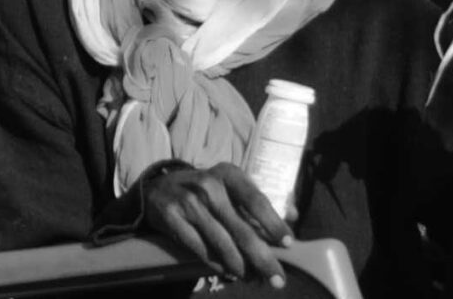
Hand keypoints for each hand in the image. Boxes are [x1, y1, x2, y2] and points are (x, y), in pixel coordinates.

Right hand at [142, 162, 292, 286]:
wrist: (159, 188)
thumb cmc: (206, 190)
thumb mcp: (231, 185)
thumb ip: (259, 201)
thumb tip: (293, 215)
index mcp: (229, 174)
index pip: (256, 200)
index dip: (273, 223)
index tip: (288, 243)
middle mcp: (209, 185)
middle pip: (241, 228)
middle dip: (262, 257)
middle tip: (277, 278)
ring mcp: (188, 201)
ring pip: (221, 243)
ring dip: (240, 266)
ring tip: (254, 279)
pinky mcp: (171, 217)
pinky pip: (199, 248)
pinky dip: (217, 264)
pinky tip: (230, 273)